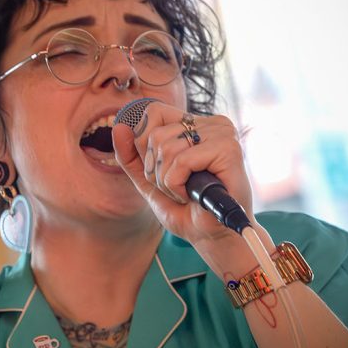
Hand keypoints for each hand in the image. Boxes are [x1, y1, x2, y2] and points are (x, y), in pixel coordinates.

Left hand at [112, 100, 258, 273]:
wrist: (211, 235)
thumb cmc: (185, 208)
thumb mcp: (148, 179)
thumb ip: (130, 155)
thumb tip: (118, 127)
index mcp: (195, 124)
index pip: (154, 112)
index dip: (144, 143)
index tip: (159, 170)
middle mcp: (211, 123)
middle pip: (156, 134)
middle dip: (156, 170)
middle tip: (177, 187)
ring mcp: (222, 134)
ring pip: (167, 148)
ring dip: (167, 181)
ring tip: (186, 192)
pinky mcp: (228, 149)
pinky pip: (181, 161)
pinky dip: (177, 185)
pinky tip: (192, 196)